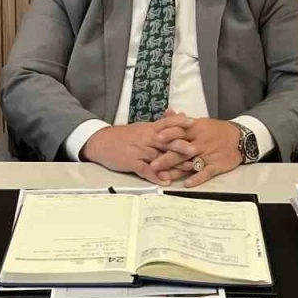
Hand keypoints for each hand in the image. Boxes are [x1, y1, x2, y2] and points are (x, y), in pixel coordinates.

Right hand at [80, 113, 194, 183]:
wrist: (101, 142)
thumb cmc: (123, 136)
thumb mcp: (141, 128)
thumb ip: (159, 126)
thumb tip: (178, 116)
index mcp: (149, 129)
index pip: (166, 122)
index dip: (179, 121)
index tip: (194, 122)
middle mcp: (146, 138)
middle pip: (166, 141)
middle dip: (182, 146)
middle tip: (196, 150)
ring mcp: (140, 151)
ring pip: (160, 157)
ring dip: (175, 164)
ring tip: (189, 169)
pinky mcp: (132, 163)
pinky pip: (146, 171)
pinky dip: (156, 177)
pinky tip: (166, 181)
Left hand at [148, 116, 242, 186]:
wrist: (240, 138)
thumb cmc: (216, 130)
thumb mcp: (200, 122)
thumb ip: (181, 120)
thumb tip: (167, 111)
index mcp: (196, 129)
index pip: (180, 130)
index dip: (168, 134)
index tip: (156, 137)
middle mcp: (200, 142)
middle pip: (181, 149)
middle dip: (167, 156)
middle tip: (153, 164)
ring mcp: (208, 154)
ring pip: (190, 162)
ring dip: (177, 170)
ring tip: (163, 176)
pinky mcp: (216, 165)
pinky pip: (206, 172)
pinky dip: (197, 178)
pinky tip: (187, 184)